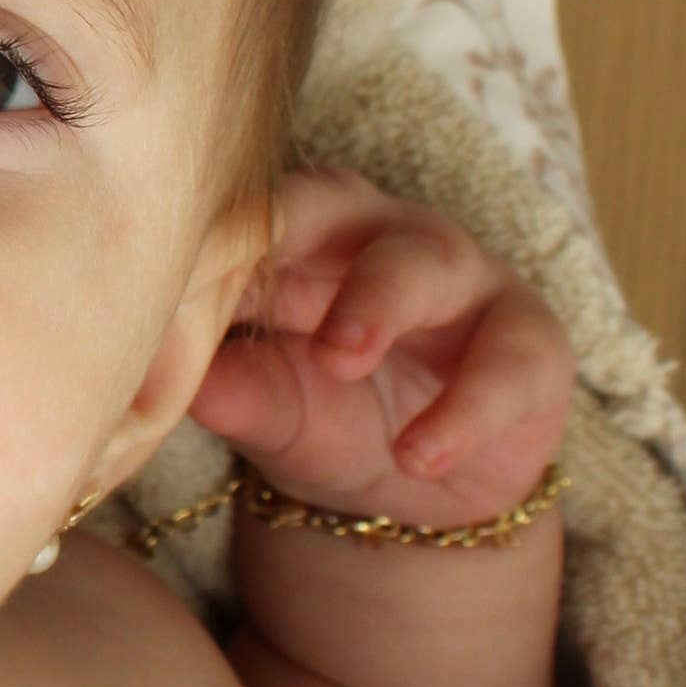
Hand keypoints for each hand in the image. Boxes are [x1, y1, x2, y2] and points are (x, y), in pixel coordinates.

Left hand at [187, 166, 573, 534]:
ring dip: (377, 304)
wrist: (421, 484)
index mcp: (297, 234)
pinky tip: (421, 455)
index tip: (155, 283)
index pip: (245, 212)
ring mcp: (462, 280)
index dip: (205, 243)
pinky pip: (505, 360)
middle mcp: (378, 235)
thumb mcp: (270, 411)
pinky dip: (464, 409)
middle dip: (289, 234)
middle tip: (247, 290)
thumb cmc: (328, 412)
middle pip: (332, 203)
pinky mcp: (529, 341)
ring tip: (341, 361)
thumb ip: (229, 391)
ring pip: (423, 261)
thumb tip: (156, 383)